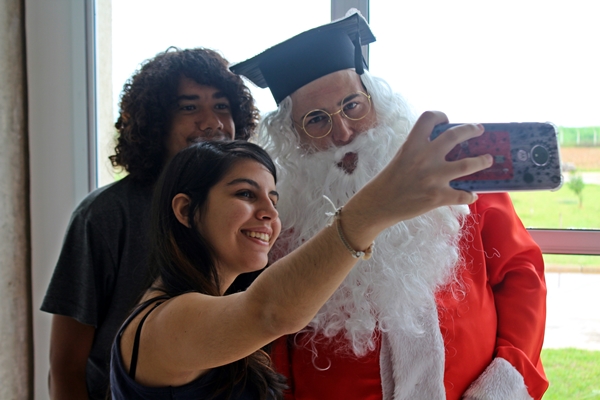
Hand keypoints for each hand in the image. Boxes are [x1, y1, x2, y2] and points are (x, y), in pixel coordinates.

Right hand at [345, 111, 492, 235]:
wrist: (379, 204)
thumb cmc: (389, 180)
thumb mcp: (401, 157)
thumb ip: (419, 149)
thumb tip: (442, 146)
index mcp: (412, 145)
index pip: (429, 118)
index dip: (440, 115)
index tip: (447, 119)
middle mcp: (424, 157)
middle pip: (455, 135)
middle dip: (471, 130)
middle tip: (479, 129)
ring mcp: (433, 177)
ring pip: (467, 164)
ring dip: (481, 161)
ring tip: (488, 159)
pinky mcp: (437, 196)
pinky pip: (462, 194)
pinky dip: (470, 195)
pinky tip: (472, 194)